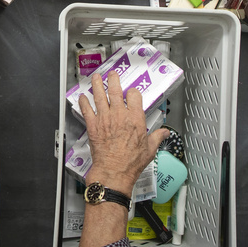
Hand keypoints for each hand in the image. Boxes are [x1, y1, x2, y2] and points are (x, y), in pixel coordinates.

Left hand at [79, 71, 168, 194]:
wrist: (114, 171)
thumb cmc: (131, 162)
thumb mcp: (150, 149)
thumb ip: (157, 137)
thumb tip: (165, 133)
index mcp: (135, 118)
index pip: (135, 96)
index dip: (133, 92)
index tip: (132, 93)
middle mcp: (119, 115)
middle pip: (115, 90)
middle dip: (113, 80)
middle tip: (112, 74)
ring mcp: (105, 119)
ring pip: (100, 96)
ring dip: (97, 84)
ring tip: (96, 77)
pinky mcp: (93, 126)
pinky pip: (87, 109)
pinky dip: (84, 102)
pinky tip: (83, 97)